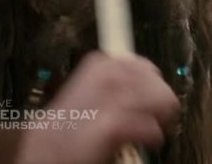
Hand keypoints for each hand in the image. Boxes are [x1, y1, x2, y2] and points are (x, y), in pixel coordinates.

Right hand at [15, 51, 178, 163]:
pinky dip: (151, 138)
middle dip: (158, 102)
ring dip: (158, 118)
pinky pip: (152, 128)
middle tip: (148, 119)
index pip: (146, 67)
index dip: (151, 86)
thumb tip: (149, 83)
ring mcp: (112, 96)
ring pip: (164, 100)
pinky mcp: (114, 123)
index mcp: (102, 62)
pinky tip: (139, 143)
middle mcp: (109, 72)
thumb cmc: (71, 125)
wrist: (47, 150)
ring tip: (144, 130)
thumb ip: (116, 84)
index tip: (147, 103)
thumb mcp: (92, 92)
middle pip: (159, 83)